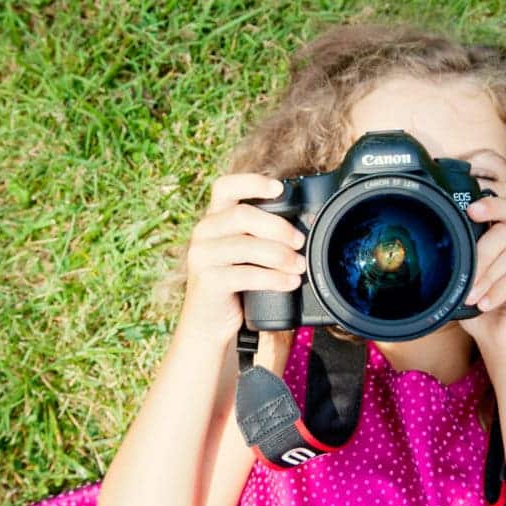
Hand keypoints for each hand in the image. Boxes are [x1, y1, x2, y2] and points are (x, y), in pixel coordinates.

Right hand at [177, 174, 306, 346]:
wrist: (208, 323)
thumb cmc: (234, 284)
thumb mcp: (244, 253)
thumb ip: (261, 235)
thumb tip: (304, 227)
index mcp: (214, 218)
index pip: (225, 187)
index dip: (252, 182)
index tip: (279, 188)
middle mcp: (203, 232)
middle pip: (242, 215)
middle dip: (278, 227)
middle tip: (300, 241)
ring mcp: (201, 256)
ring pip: (245, 245)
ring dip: (280, 255)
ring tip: (300, 266)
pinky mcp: (207, 281)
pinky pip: (245, 274)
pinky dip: (273, 278)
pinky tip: (290, 282)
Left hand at [459, 196, 505, 368]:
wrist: (504, 345)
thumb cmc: (485, 314)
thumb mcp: (468, 282)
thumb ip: (463, 261)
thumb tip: (442, 247)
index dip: (491, 205)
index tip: (471, 211)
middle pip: (504, 232)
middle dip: (480, 257)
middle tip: (466, 283)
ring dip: (487, 277)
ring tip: (473, 298)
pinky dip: (500, 289)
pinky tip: (487, 304)